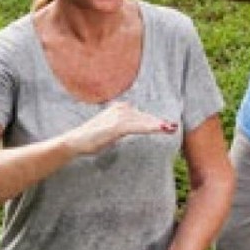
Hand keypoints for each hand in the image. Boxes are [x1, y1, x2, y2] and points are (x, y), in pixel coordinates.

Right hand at [62, 102, 176, 154]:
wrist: (75, 142)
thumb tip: (131, 128)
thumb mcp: (109, 130)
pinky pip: (138, 127)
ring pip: (144, 121)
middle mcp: (120, 109)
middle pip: (144, 117)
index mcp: (118, 108)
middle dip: (158, 123)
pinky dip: (150, 129)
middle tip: (174, 127)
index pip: (141, 115)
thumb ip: (121, 127)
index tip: (167, 125)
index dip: (153, 120)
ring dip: (158, 126)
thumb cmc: (90, 139)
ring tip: (171, 128)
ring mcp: (118, 117)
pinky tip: (160, 130)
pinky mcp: (117, 126)